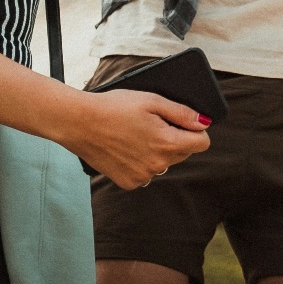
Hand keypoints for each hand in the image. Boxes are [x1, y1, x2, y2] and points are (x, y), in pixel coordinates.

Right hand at [58, 88, 211, 190]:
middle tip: (153, 123)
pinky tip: (127, 148)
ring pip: (164, 163)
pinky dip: (142, 162)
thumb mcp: (152, 100)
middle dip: (175, 138)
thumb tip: (204, 122)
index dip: (195, 129)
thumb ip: (182, 113)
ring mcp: (143, 176)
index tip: (183, 121)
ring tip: (136, 134)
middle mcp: (158, 164)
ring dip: (158, 151)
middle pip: (183, 152)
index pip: (202, 143)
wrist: (79, 123)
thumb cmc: (114, 107)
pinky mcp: (129, 182)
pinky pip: (147, 173)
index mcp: (167, 143)